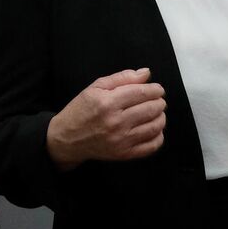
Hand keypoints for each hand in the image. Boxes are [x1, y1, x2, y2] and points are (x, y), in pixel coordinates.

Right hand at [46, 68, 166, 169]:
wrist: (66, 139)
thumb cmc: (81, 111)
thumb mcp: (95, 88)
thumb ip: (122, 78)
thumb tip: (146, 73)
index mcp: (108, 103)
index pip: (142, 92)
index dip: (155, 89)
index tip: (158, 89)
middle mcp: (116, 122)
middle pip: (151, 109)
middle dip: (159, 102)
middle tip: (157, 100)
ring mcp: (121, 140)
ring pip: (155, 126)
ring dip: (161, 117)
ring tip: (157, 113)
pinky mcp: (124, 154)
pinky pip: (151, 146)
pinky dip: (158, 136)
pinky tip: (154, 129)